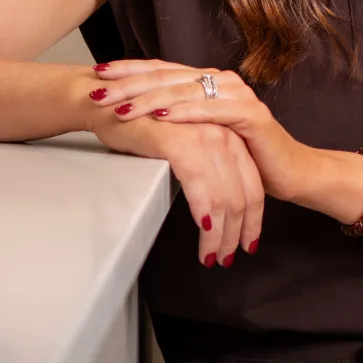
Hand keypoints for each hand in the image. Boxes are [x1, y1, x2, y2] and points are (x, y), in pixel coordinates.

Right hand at [83, 64, 263, 266]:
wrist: (108, 104)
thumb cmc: (143, 127)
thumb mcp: (186, 144)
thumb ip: (207, 164)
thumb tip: (219, 206)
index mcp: (230, 133)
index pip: (253, 183)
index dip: (254, 218)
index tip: (248, 242)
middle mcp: (225, 133)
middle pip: (245, 194)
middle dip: (240, 231)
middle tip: (230, 258)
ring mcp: (206, 138)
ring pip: (225, 199)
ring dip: (221, 234)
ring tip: (213, 257)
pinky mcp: (182, 146)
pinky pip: (202, 193)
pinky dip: (206, 221)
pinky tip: (203, 238)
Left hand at [95, 60, 308, 200]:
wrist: (289, 173)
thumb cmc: (244, 157)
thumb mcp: (202, 135)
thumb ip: (176, 120)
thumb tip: (134, 117)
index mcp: (207, 81)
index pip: (161, 70)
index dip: (129, 70)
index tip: (97, 73)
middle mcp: (221, 81)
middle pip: (167, 77)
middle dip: (129, 84)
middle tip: (99, 91)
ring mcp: (237, 95)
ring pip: (185, 91)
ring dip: (150, 99)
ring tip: (121, 108)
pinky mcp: (250, 115)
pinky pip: (212, 110)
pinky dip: (185, 113)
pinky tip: (162, 116)